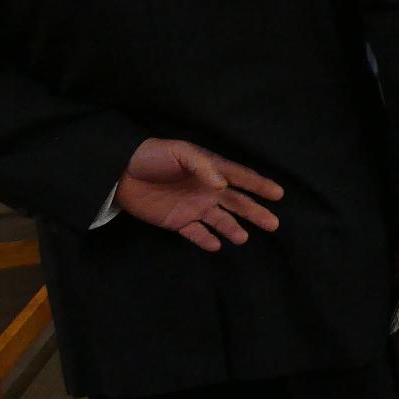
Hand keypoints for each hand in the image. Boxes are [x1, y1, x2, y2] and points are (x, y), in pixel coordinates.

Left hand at [115, 138, 283, 252]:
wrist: (120, 172)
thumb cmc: (152, 156)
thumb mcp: (179, 152)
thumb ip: (202, 166)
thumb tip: (223, 186)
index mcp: (210, 170)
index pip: (240, 178)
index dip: (259, 185)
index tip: (278, 194)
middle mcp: (206, 189)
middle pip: (237, 203)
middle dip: (255, 212)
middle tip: (274, 224)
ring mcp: (193, 206)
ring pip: (220, 220)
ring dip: (233, 229)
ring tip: (244, 238)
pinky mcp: (177, 221)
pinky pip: (196, 233)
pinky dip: (206, 240)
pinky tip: (217, 246)